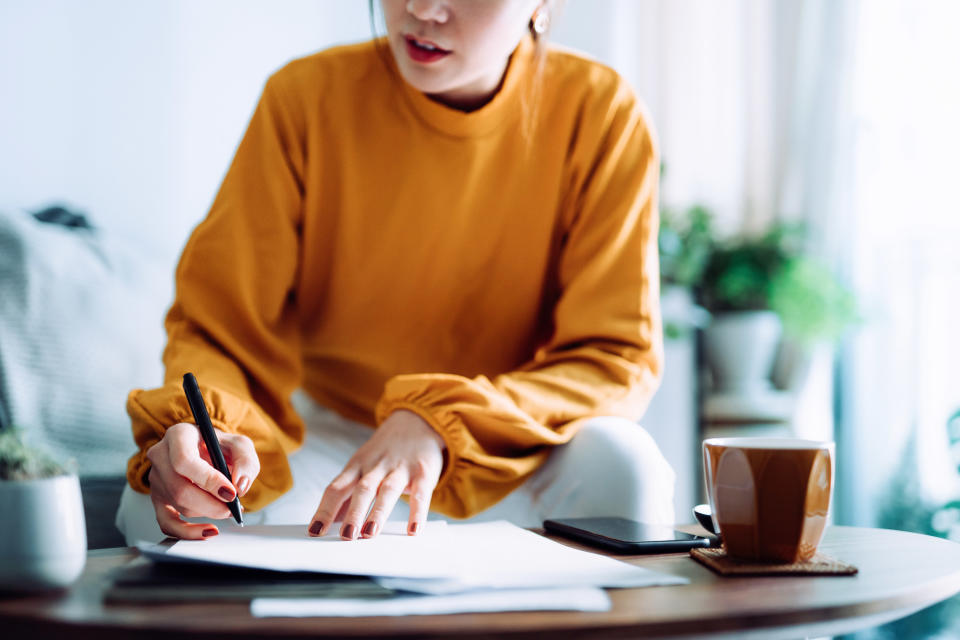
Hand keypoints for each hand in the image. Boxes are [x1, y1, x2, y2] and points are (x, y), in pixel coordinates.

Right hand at [146, 422, 259, 539]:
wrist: (205, 450)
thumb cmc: (219, 446)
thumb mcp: (239, 445)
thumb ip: (245, 461)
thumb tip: (240, 486)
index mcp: (178, 435)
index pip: (184, 461)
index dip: (208, 480)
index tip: (230, 492)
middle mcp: (160, 456)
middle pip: (180, 488)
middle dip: (210, 503)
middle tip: (232, 507)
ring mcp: (156, 479)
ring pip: (178, 504)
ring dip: (207, 512)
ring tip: (227, 508)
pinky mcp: (157, 499)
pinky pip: (166, 522)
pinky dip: (187, 532)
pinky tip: (207, 532)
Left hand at [308, 410, 444, 539]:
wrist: (418, 421)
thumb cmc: (385, 451)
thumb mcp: (362, 466)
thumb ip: (346, 495)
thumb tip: (326, 524)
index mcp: (357, 466)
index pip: (336, 488)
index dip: (325, 510)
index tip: (314, 531)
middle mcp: (376, 467)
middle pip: (362, 489)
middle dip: (353, 513)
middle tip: (345, 536)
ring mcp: (400, 469)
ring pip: (388, 490)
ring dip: (378, 512)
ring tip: (369, 534)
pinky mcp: (423, 472)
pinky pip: (420, 494)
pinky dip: (417, 512)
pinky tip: (413, 530)